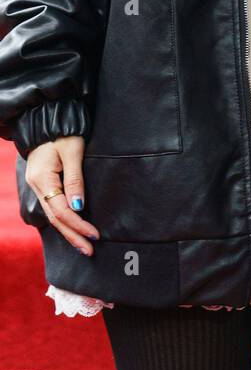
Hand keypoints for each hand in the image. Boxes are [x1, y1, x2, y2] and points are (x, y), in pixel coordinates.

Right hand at [25, 136, 99, 253]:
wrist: (48, 119)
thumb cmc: (64, 132)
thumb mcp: (73, 151)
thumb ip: (75, 179)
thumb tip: (79, 207)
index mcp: (42, 178)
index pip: (61, 210)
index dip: (78, 224)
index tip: (95, 234)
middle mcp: (37, 186)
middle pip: (55, 218)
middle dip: (73, 236)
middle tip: (90, 250)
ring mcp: (37, 186)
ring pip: (52, 216)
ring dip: (68, 232)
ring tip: (84, 246)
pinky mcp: (42, 184)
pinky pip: (51, 208)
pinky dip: (62, 221)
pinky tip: (71, 230)